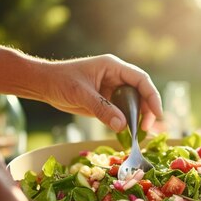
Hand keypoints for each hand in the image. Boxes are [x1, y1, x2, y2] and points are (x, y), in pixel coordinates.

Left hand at [0, 47, 162, 132]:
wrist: (43, 85)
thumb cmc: (60, 81)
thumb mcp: (81, 94)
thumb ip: (102, 109)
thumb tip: (122, 126)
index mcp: (113, 67)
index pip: (140, 79)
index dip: (152, 96)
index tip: (156, 114)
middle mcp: (116, 77)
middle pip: (140, 92)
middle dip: (146, 110)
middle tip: (144, 128)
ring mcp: (112, 90)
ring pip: (133, 104)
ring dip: (137, 118)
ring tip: (137, 133)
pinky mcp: (106, 101)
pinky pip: (121, 112)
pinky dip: (126, 122)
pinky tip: (127, 133)